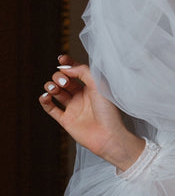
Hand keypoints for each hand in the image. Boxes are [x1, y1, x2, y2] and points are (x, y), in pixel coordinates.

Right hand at [39, 55, 144, 170]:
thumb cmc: (108, 111)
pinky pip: (50, 107)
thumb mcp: (99, 85)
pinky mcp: (66, 120)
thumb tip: (65, 67)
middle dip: (59, 76)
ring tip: (55, 88)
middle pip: (62, 80)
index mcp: (90, 87)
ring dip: (51, 86)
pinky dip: (44, 100)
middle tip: (65, 82)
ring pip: (55, 92)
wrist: (109, 136)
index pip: (75, 71)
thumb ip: (83, 71)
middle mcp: (81, 97)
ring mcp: (73, 108)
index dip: (67, 64)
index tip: (61, 59)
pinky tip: (46, 96)